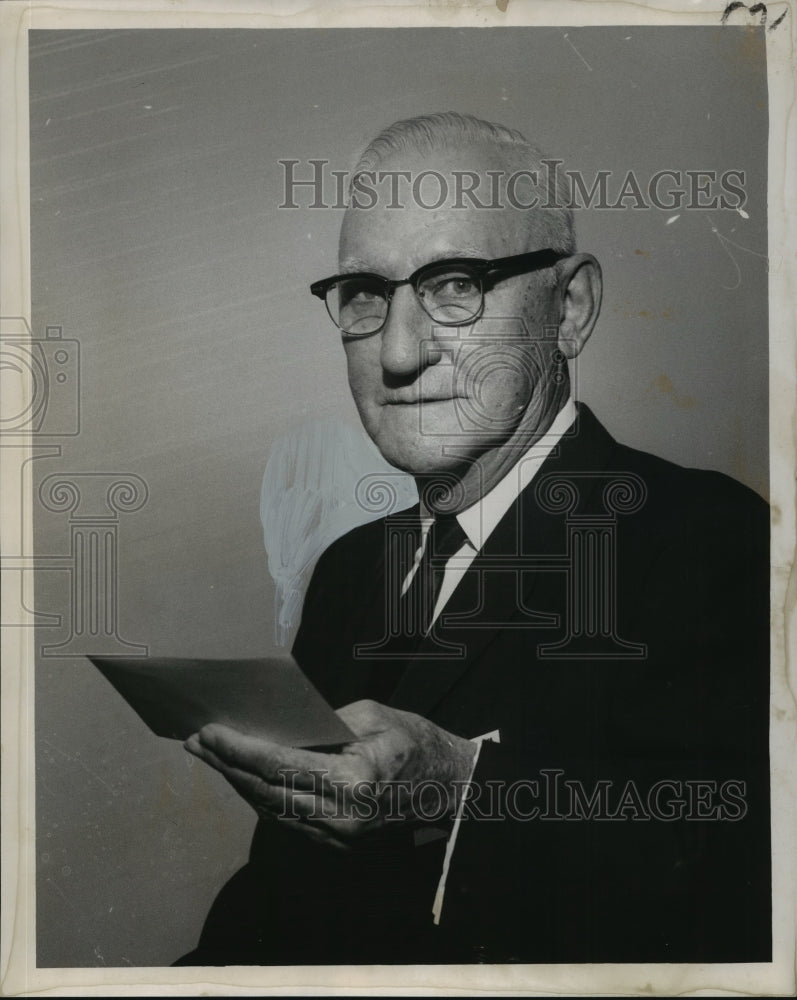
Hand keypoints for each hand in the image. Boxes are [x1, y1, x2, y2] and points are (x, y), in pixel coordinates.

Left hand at [184, 699, 476, 849]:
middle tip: (197, 741)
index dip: (238, 748)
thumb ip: (322, 724)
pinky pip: (287, 819)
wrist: (449, 787)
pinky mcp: (337, 844)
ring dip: (238, 783)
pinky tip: (244, 778)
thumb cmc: (413, 741)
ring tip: (212, 756)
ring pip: (271, 809)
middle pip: (266, 790)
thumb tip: (275, 727)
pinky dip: (261, 797)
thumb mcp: (371, 716)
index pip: (278, 765)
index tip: (209, 730)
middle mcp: (341, 817)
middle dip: (227, 764)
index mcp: (352, 781)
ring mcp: (338, 837)